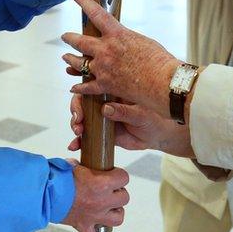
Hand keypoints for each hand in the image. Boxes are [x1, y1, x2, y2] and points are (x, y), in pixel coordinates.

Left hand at [61, 0, 179, 116]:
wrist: (164, 82)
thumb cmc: (159, 62)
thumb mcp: (142, 41)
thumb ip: (126, 40)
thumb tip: (121, 42)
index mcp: (117, 35)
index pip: (96, 13)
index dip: (83, 1)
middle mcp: (106, 50)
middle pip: (80, 41)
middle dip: (70, 38)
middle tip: (65, 36)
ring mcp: (103, 68)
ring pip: (79, 63)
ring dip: (70, 59)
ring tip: (66, 57)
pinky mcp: (106, 85)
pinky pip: (87, 86)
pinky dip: (79, 87)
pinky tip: (74, 87)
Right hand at [62, 163, 129, 231]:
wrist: (43, 193)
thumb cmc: (56, 178)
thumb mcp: (73, 165)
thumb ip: (83, 165)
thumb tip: (83, 164)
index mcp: (101, 183)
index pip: (124, 177)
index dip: (119, 175)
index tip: (113, 174)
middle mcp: (101, 201)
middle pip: (125, 198)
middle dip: (118, 193)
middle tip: (110, 190)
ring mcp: (94, 216)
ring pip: (118, 218)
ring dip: (115, 212)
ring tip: (108, 207)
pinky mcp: (84, 226)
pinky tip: (96, 228)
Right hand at [68, 94, 193, 157]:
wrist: (158, 136)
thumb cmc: (153, 119)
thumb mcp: (141, 114)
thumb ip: (124, 111)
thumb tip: (105, 109)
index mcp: (114, 91)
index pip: (94, 85)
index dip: (81, 89)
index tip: (76, 96)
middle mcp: (104, 102)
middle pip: (82, 101)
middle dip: (76, 110)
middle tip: (78, 121)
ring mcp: (101, 117)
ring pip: (81, 117)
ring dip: (75, 124)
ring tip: (78, 133)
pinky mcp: (101, 132)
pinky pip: (86, 135)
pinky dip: (78, 141)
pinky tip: (74, 145)